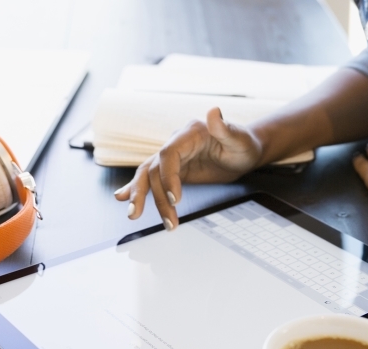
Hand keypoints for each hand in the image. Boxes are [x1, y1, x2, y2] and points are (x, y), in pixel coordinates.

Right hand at [114, 107, 263, 229]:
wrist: (244, 152)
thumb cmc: (245, 145)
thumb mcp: (241, 139)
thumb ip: (226, 129)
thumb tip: (214, 112)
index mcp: (190, 133)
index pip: (169, 154)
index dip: (168, 176)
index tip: (175, 198)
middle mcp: (176, 143)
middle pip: (155, 168)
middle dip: (155, 195)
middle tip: (165, 218)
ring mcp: (172, 157)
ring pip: (148, 175)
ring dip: (140, 196)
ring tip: (134, 215)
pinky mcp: (172, 170)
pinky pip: (151, 178)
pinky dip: (135, 188)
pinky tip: (122, 197)